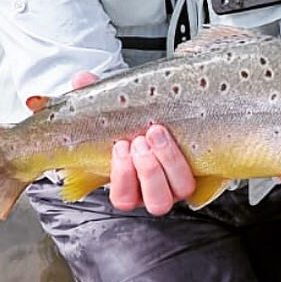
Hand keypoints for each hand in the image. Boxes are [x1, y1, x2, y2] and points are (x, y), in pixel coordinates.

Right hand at [70, 72, 195, 214]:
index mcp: (131, 183)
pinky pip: (197, 176)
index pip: (124, 197)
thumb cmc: (133, 118)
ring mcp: (180, 180)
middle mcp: (157, 187)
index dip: (122, 177)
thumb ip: (94, 96)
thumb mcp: (111, 107)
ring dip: (168, 162)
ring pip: (179, 190)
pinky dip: (183, 157)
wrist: (165, 111)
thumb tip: (81, 79)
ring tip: (156, 133)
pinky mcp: (199, 169)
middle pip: (156, 201)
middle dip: (147, 170)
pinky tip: (172, 135)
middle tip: (139, 141)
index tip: (119, 147)